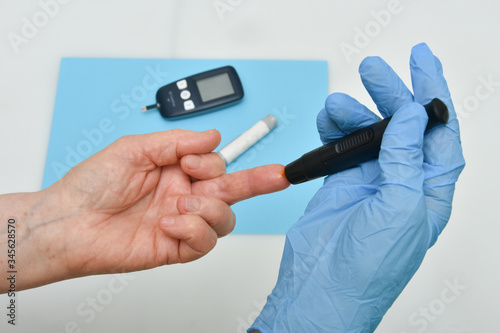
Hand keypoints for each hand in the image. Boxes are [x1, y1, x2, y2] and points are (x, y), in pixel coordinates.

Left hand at [6, 129, 288, 290]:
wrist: (68, 221)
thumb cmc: (92, 184)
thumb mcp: (134, 149)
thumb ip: (177, 142)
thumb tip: (213, 136)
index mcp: (175, 170)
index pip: (216, 165)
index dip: (213, 162)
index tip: (194, 161)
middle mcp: (183, 195)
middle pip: (232, 191)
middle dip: (259, 181)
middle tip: (278, 175)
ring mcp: (181, 222)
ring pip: (224, 218)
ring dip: (209, 207)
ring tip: (181, 202)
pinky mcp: (175, 248)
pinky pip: (204, 242)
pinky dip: (194, 229)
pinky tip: (171, 221)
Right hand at [250, 43, 464, 331]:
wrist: (323, 287)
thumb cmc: (369, 268)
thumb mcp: (400, 209)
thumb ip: (405, 158)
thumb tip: (412, 116)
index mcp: (429, 188)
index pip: (438, 130)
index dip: (433, 92)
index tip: (422, 62)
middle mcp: (401, 180)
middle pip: (402, 124)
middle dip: (391, 93)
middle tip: (375, 71)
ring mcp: (370, 179)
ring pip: (367, 131)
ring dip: (354, 112)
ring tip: (337, 105)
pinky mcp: (341, 182)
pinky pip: (340, 145)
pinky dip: (333, 129)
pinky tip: (328, 121)